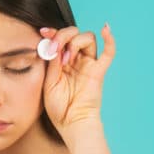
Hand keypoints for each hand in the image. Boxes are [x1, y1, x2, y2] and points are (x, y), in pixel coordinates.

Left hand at [40, 23, 115, 137]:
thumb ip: (51, 63)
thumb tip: (52, 44)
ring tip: (66, 59)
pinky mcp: (98, 71)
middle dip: (63, 36)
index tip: (43, 31)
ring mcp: (88, 64)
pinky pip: (109, 53)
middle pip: (74, 34)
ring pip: (87, 38)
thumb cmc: (58, 107)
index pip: (60, 39)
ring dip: (75, 42)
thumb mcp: (48, 82)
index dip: (53, 32)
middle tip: (54, 49)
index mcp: (61, 62)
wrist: (71, 123)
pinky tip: (105, 29)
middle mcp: (76, 60)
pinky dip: (110, 40)